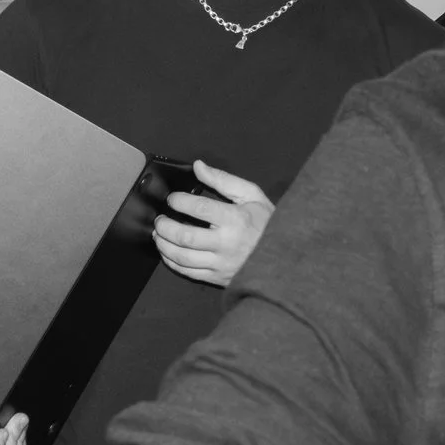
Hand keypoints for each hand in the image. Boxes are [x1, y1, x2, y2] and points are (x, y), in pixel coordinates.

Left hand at [153, 161, 272, 287]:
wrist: (285, 256)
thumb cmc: (269, 224)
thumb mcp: (252, 195)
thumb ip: (223, 180)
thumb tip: (198, 166)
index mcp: (235, 219)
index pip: (198, 208)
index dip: (179, 201)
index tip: (172, 199)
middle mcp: (226, 243)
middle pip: (184, 236)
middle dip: (165, 226)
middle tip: (160, 219)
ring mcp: (221, 263)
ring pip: (182, 257)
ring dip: (164, 245)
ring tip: (159, 235)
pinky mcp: (218, 278)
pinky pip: (188, 273)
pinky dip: (172, 262)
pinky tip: (168, 253)